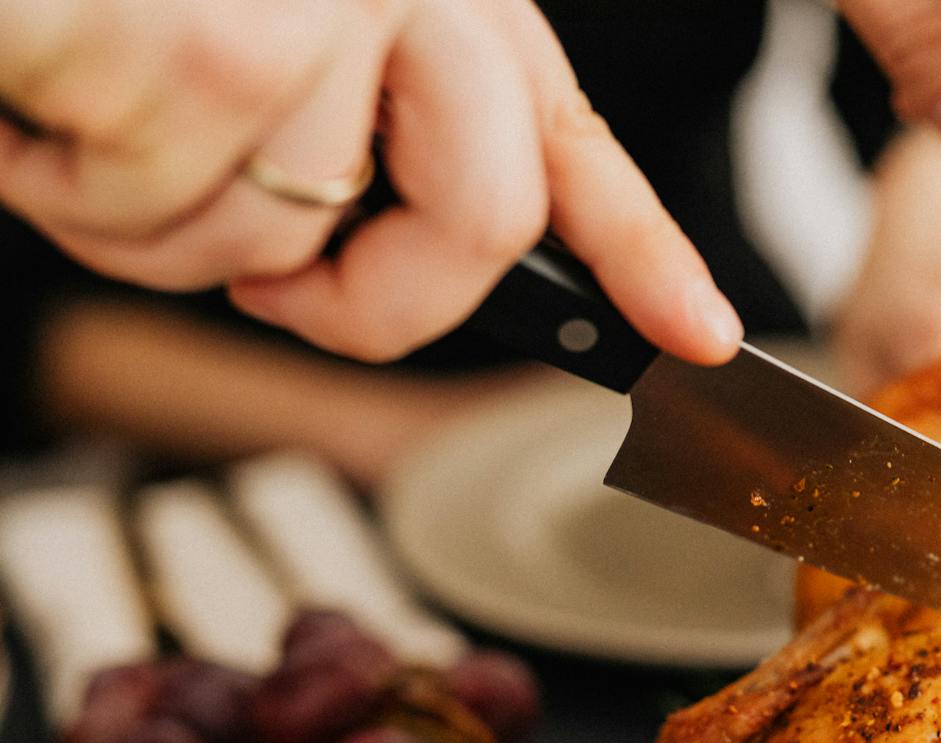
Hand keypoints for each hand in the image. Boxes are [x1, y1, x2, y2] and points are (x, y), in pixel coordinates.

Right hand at [0, 0, 740, 365]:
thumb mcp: (256, 47)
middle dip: (369, 307)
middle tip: (271, 295)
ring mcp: (312, 14)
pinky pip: (162, 219)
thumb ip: (361, 148)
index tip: (702, 338)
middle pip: (484, 226)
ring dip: (150, 225)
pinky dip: (64, 188)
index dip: (644, 254)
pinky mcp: (213, 49)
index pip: (570, 146)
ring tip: (81, 112)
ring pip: (280, 246)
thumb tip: (371, 280)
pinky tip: (39, 100)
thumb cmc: (110, 0)